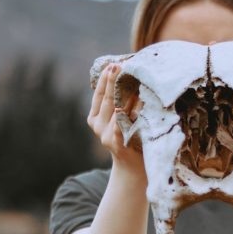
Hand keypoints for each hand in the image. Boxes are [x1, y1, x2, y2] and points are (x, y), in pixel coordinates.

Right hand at [88, 63, 144, 178]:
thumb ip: (119, 103)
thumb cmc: (130, 138)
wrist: (133, 169)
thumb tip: (128, 74)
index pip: (99, 94)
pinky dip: (131, 110)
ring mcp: (106, 135)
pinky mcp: (117, 143)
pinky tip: (138, 99)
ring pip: (115, 109)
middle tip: (118, 65)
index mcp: (94, 117)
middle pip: (106, 99)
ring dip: (123, 92)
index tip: (112, 63)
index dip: (105, 78)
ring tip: (130, 76)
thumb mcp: (119, 119)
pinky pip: (124, 123)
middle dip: (112, 80)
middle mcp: (97, 126)